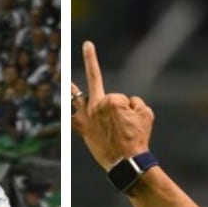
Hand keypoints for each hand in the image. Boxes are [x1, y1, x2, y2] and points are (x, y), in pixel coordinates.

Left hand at [70, 41, 154, 168]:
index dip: (128, 110)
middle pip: (96, 81)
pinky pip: (71, 119)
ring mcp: (87, 117)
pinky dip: (67, 113)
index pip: (120, 97)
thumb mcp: (147, 113)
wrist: (126, 162)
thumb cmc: (139, 138)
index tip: (130, 124)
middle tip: (87, 44)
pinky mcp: (83, 129)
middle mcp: (96, 105)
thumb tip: (124, 106)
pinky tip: (61, 108)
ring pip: (77, 96)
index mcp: (111, 100)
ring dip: (69, 86)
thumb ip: (135, 102)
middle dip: (90, 59)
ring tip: (62, 77)